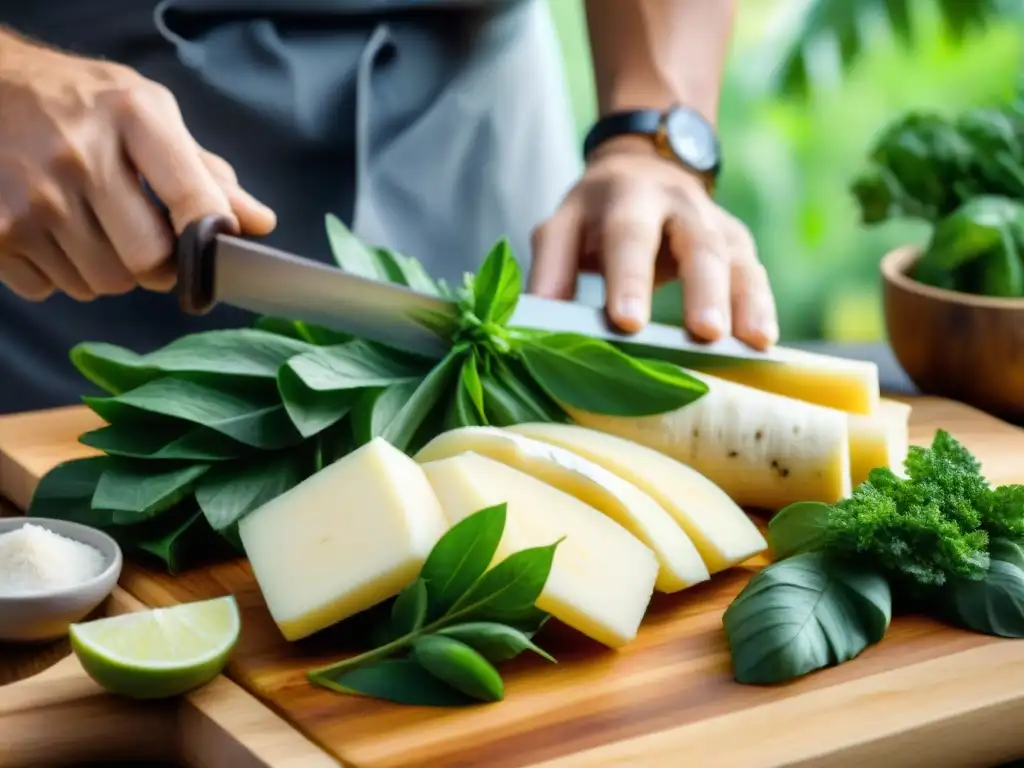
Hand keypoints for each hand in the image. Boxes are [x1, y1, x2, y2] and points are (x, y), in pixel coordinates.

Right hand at [0, 32, 275, 301]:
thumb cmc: (80, 103)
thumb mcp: (147, 115)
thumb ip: (205, 174)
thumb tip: (260, 223)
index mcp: (132, 118)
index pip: (194, 200)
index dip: (211, 238)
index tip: (213, 248)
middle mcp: (79, 157)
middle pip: (149, 262)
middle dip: (157, 265)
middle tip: (145, 239)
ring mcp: (32, 197)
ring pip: (103, 284)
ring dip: (108, 270)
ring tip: (91, 226)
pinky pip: (51, 288)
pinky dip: (59, 274)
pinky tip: (51, 232)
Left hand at [528, 136, 777, 349]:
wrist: (644, 168)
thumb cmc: (596, 214)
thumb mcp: (563, 227)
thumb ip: (550, 267)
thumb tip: (535, 318)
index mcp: (627, 196)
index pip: (629, 236)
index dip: (629, 278)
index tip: (627, 322)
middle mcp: (679, 203)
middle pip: (697, 244)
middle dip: (702, 289)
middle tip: (704, 332)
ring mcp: (715, 222)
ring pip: (736, 260)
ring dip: (745, 302)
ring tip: (751, 342)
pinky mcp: (738, 243)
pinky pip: (756, 276)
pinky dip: (762, 308)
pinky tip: (764, 341)